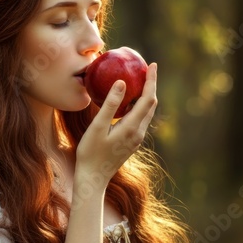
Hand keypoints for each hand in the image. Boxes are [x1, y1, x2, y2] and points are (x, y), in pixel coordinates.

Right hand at [75, 63, 157, 188]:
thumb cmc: (91, 152)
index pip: (147, 99)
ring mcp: (136, 139)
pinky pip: (140, 119)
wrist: (93, 178)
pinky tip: (129, 101)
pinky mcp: (131, 142)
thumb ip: (110, 105)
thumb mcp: (97, 127)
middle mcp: (138, 133)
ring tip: (140, 81)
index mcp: (132, 128)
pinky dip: (139, 106)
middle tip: (146, 68)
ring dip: (146, 95)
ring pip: (147, 112)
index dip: (151, 80)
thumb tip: (122, 82)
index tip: (152, 65)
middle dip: (151, 85)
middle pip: (151, 104)